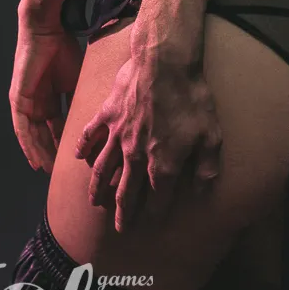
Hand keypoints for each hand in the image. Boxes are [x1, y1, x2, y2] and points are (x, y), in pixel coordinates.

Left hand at [10, 20, 83, 172]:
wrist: (49, 30)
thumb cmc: (64, 49)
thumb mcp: (76, 80)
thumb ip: (79, 99)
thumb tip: (94, 117)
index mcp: (50, 96)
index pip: (55, 126)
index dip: (61, 143)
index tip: (70, 159)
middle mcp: (36, 102)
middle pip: (42, 134)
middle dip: (49, 152)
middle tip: (58, 172)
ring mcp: (25, 102)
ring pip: (31, 135)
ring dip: (38, 153)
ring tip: (47, 170)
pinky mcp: (18, 100)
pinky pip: (22, 128)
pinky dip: (27, 144)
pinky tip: (33, 158)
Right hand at [75, 47, 221, 232]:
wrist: (165, 61)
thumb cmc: (191, 96)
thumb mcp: (210, 134)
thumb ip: (207, 166)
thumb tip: (203, 191)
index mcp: (162, 164)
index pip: (158, 198)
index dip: (155, 213)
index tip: (151, 223)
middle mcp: (136, 156)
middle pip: (126, 191)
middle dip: (123, 212)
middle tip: (118, 228)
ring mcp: (118, 135)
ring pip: (103, 169)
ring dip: (98, 189)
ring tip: (94, 202)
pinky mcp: (107, 113)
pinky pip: (90, 134)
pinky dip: (82, 147)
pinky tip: (78, 157)